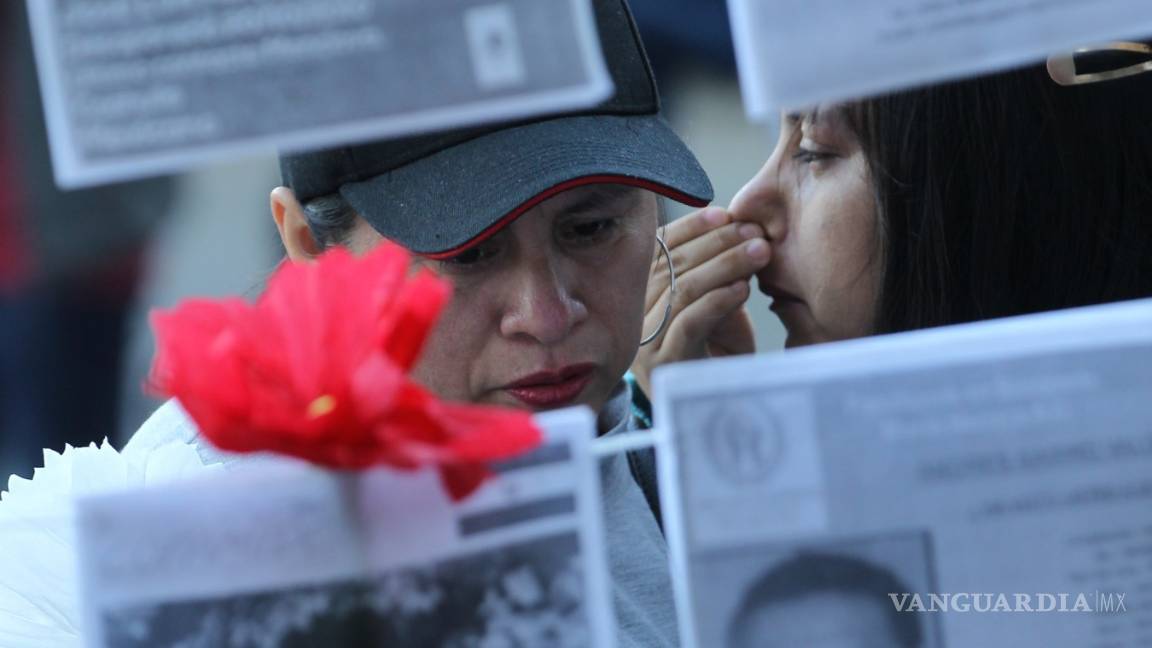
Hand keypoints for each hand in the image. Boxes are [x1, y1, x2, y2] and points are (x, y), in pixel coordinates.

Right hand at [631, 207, 768, 395]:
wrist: (719, 409)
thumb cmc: (719, 354)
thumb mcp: (717, 304)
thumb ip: (716, 273)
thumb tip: (735, 227)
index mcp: (640, 295)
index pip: (657, 249)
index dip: (690, 228)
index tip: (724, 213)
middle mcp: (634, 316)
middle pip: (671, 265)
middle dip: (716, 242)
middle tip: (753, 231)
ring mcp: (645, 341)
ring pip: (681, 289)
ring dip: (725, 265)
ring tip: (759, 252)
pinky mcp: (664, 364)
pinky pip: (689, 322)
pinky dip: (718, 300)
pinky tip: (743, 289)